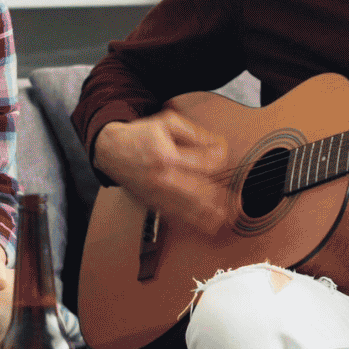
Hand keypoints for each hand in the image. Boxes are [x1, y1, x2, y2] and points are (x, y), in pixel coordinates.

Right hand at [92, 105, 231, 230]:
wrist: (110, 150)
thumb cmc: (140, 135)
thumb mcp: (167, 122)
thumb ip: (195, 132)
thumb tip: (218, 143)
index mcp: (168, 157)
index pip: (205, 162)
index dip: (220, 155)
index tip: (222, 150)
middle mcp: (163, 179)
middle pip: (201, 192)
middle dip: (222, 196)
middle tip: (237, 199)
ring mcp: (158, 194)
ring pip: (191, 209)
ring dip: (212, 214)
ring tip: (229, 216)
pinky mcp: (154, 203)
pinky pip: (178, 216)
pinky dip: (195, 222)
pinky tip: (210, 225)